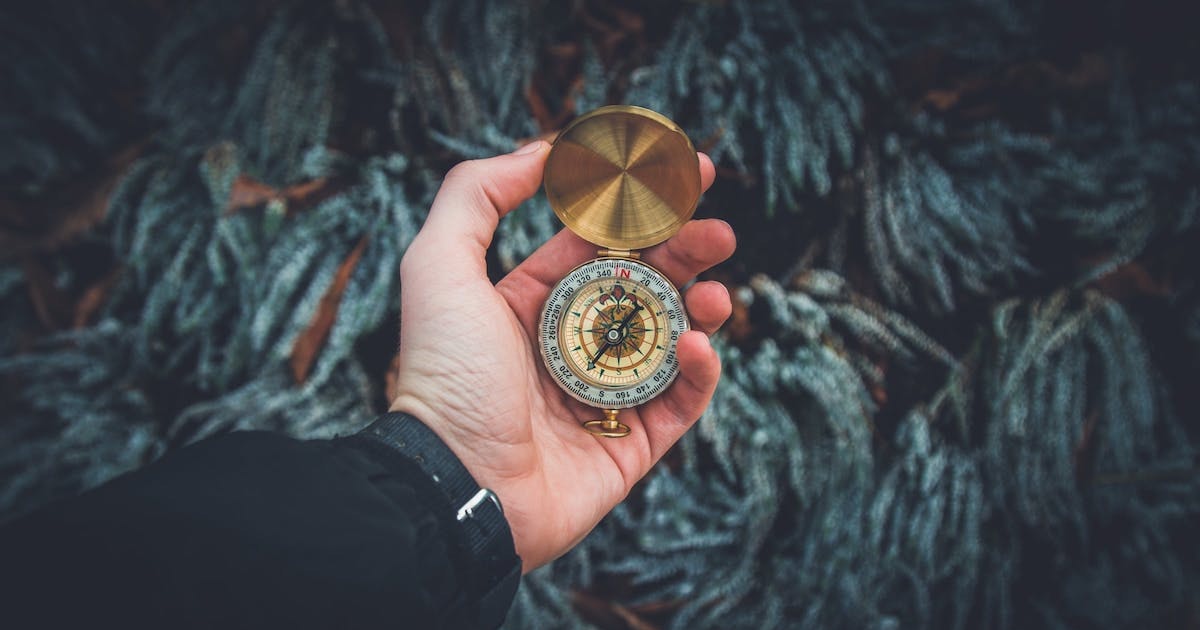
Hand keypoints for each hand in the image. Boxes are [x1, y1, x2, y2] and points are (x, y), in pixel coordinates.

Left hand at [390, 141, 734, 571]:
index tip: (684, 176)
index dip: (641, 211)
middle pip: (645, 286)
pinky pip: (680, 403)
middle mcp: (570, 345)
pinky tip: (697, 346)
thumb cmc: (444, 376)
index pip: (598, 245)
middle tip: (720, 231)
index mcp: (530, 302)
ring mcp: (604, 395)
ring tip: (715, 294)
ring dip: (700, 310)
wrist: (456, 486)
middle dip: (687, 253)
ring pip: (670, 341)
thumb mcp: (439, 266)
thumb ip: (477, 197)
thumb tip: (540, 150)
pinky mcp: (630, 445)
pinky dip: (698, 373)